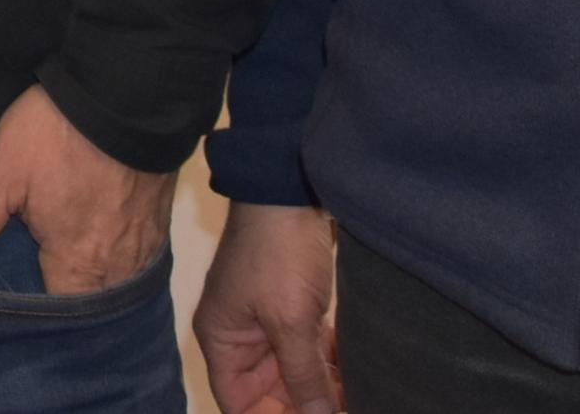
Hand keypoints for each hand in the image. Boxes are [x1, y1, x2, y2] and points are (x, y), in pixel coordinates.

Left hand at [0, 84, 166, 295]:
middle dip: (61, 291)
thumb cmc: (60, 134)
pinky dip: (114, 249)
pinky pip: (135, 252)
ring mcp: (145, 242)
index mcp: (78, 266)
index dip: (32, 313)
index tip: (8, 301)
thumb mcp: (1, 176)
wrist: (130, 88)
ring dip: (90, 273)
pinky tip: (94, 231)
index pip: (56, 317)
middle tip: (30, 270)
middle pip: (86, 299)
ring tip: (58, 254)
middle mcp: (118, 266)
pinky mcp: (159, 216)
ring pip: (113, 278)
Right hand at [194, 201, 338, 413]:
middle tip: (342, 409)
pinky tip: (354, 372)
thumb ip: (303, 376)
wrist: (290, 189)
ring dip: (322, 386)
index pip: (239, 403)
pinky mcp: (293, 308)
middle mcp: (240, 337)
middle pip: (269, 392)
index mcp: (223, 341)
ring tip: (356, 396)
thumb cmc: (278, 255)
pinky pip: (308, 350)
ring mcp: (267, 322)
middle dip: (305, 404)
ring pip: (293, 372)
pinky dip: (328, 363)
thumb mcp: (291, 320)